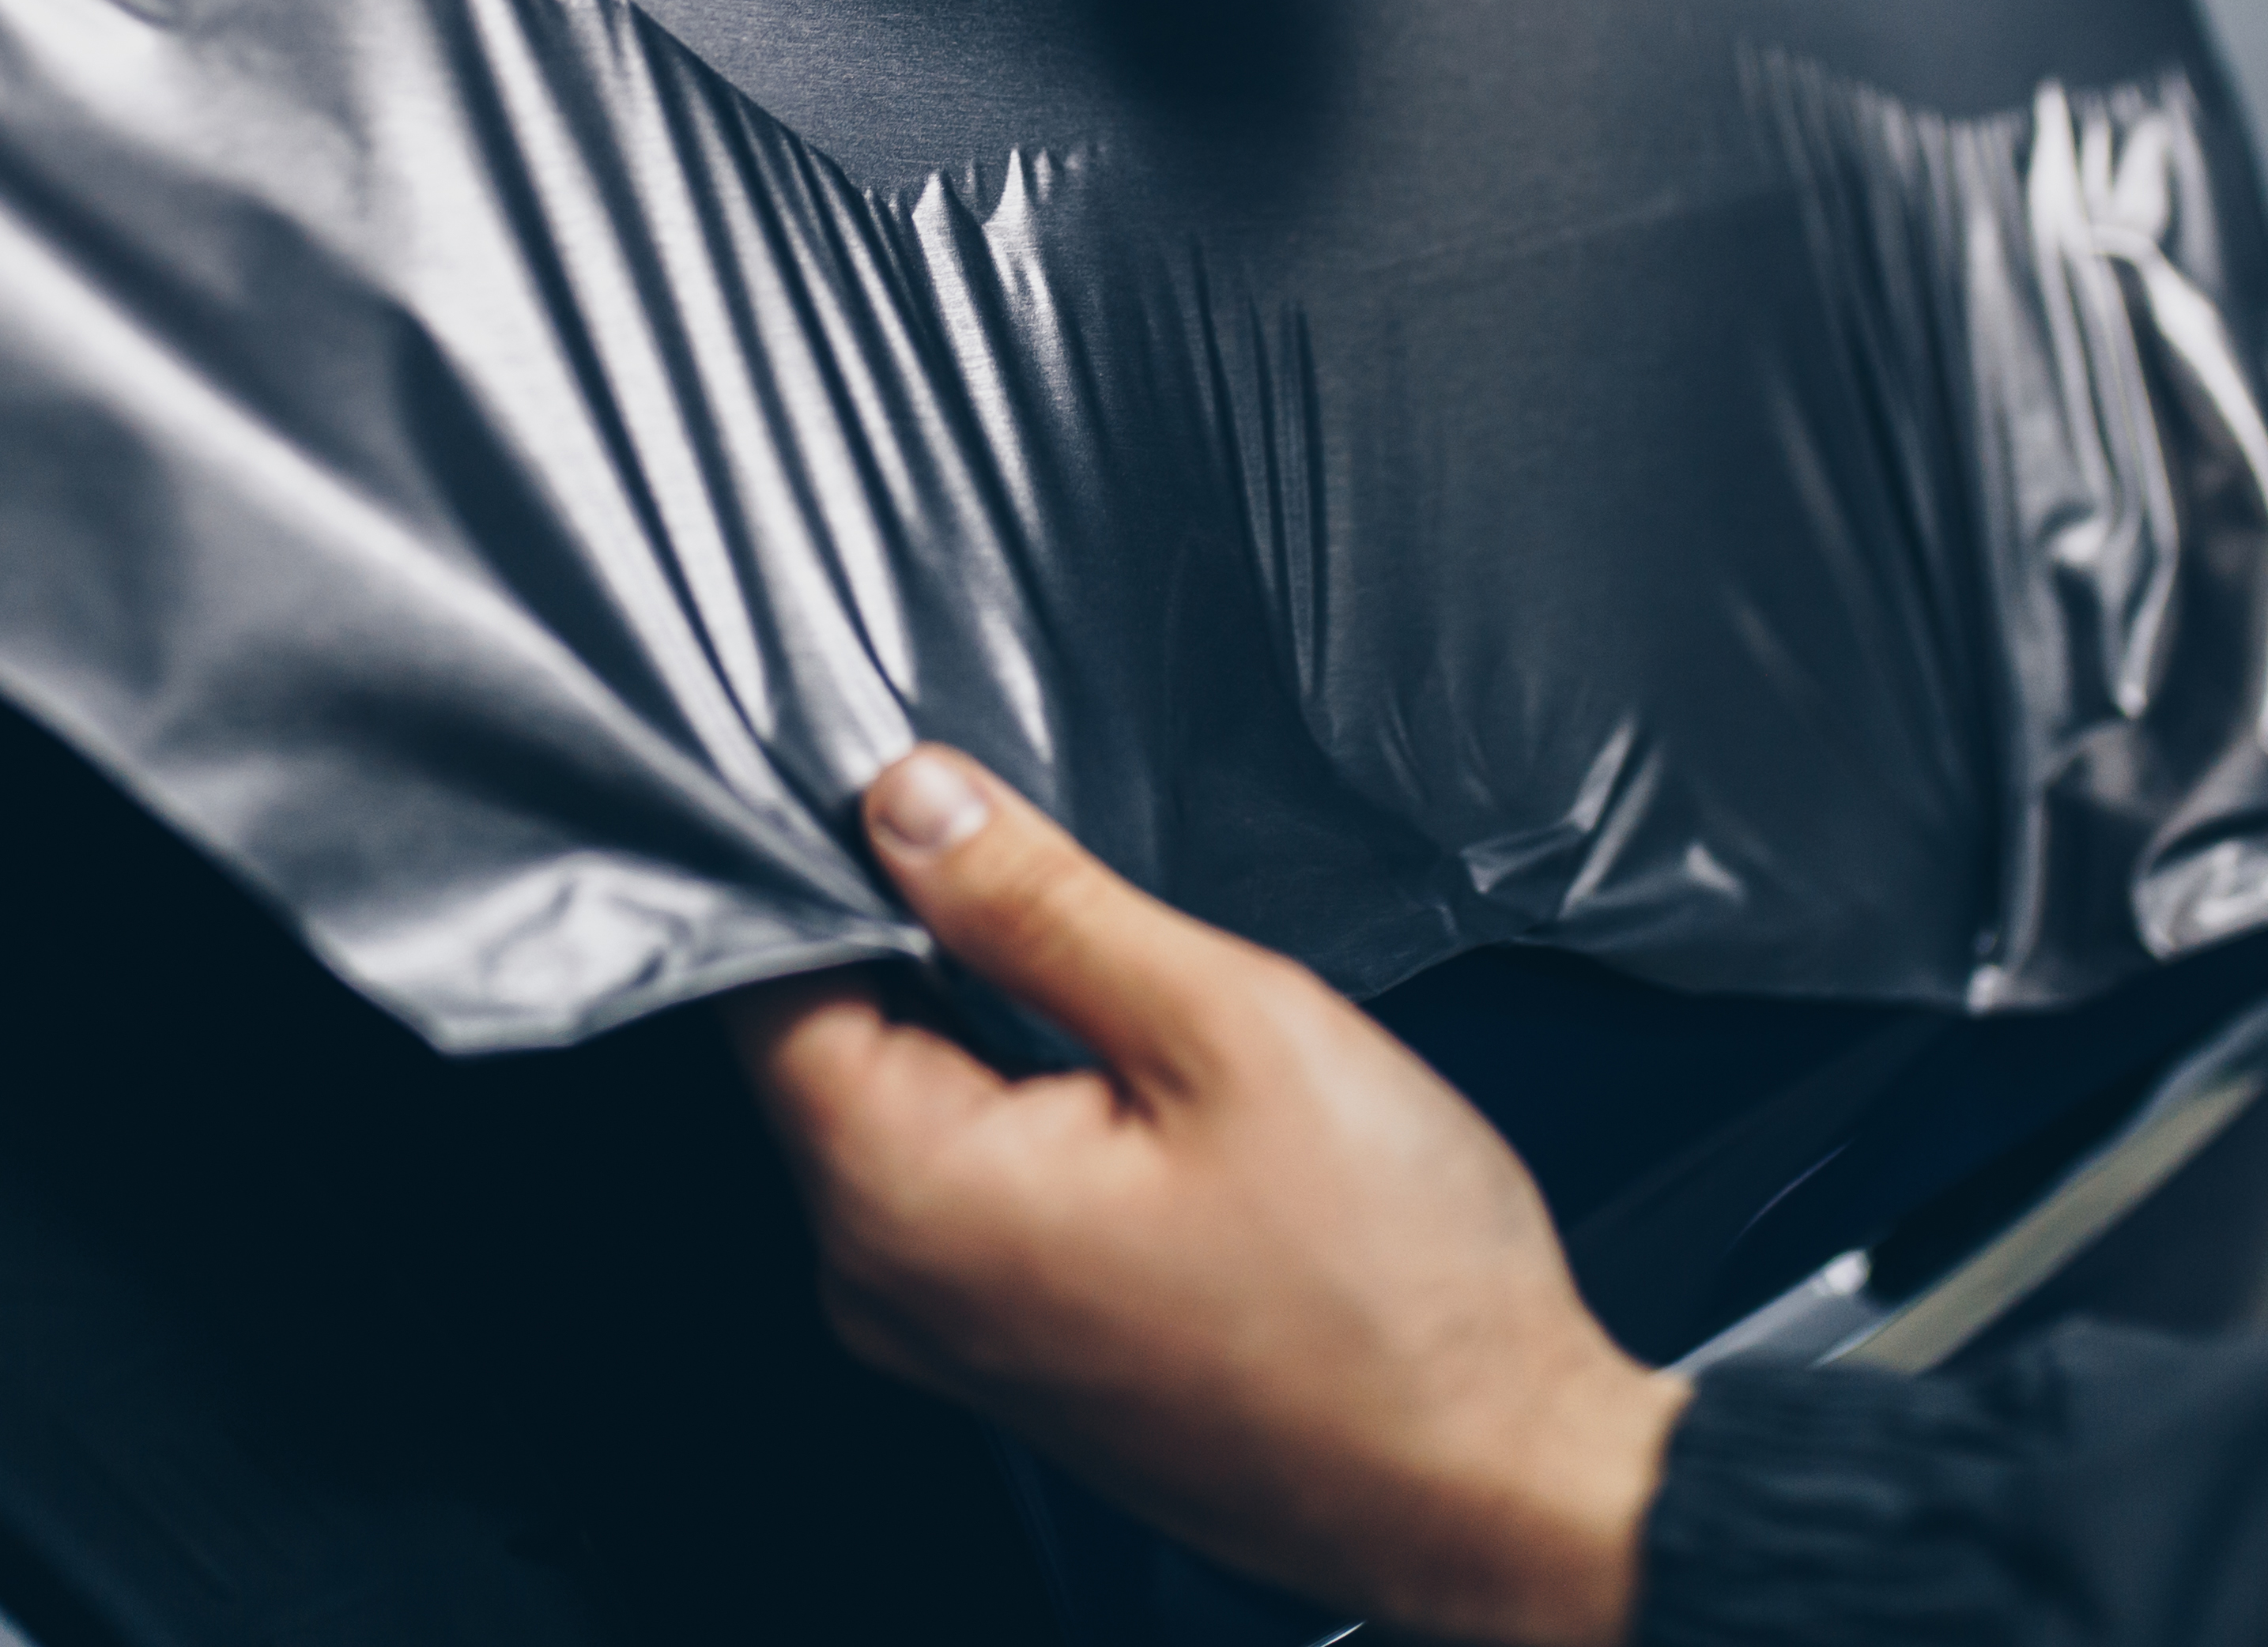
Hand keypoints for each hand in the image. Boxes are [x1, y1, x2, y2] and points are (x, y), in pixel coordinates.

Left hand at [725, 746, 1686, 1646]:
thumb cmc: (1391, 1289)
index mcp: (907, 1196)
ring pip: (893, 1106)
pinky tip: (1117, 1069)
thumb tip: (908, 802)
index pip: (768, 983)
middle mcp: (885, 1283)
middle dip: (903, 932)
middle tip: (1035, 853)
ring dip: (966, 1015)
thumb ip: (1041, 904)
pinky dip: (1008, 1100)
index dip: (825, 859)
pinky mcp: (1010, 1344)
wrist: (1499, 1487)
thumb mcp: (1228, 1027)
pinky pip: (952, 1182)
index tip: (905, 780)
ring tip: (1101, 964)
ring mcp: (944, 1328)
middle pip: (821, 1044)